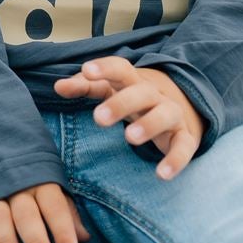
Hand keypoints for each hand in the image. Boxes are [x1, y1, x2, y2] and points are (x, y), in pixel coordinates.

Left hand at [53, 56, 204, 179]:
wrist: (178, 109)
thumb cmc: (132, 100)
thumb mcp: (110, 90)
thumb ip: (84, 87)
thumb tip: (58, 86)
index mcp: (132, 82)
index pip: (120, 68)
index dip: (104, 68)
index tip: (87, 70)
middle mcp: (154, 95)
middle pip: (141, 93)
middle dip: (121, 103)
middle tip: (99, 118)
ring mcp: (171, 115)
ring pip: (165, 115)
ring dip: (149, 125)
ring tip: (129, 138)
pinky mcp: (184, 138)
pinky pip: (184, 147)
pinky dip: (175, 160)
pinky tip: (161, 174)